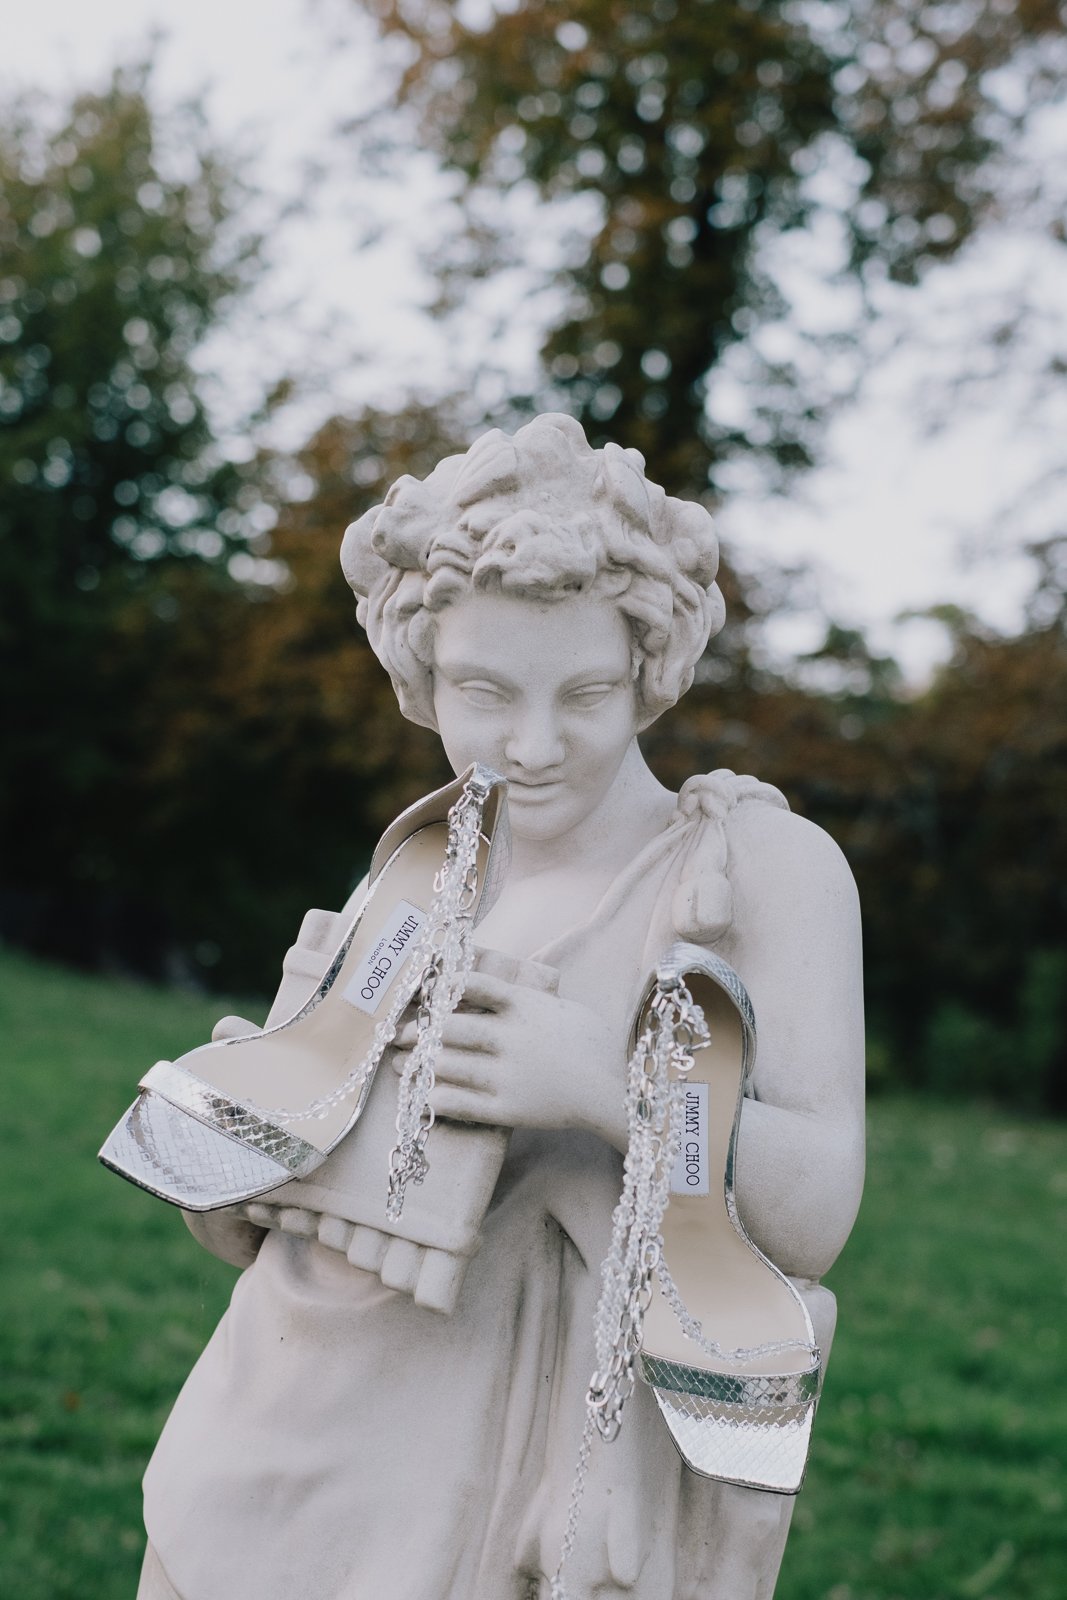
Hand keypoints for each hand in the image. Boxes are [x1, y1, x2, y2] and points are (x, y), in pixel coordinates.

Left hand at [392, 970, 627, 1148]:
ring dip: (417, 1065)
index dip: (444, 988)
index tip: (428, 993)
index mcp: (526, 1007)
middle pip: (451, 1028)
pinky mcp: (508, 1109)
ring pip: (449, 1066)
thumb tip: (495, 988)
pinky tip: (421, 1095)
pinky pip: (460, 1103)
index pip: (474, 985)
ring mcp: (508, 1075)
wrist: (614, 1091)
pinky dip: (435, 1098)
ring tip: (399, 1065)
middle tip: (400, 1033)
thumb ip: (528, 997)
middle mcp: (512, 1039)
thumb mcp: (562, 1008)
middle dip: (420, 1031)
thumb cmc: (593, 1045)